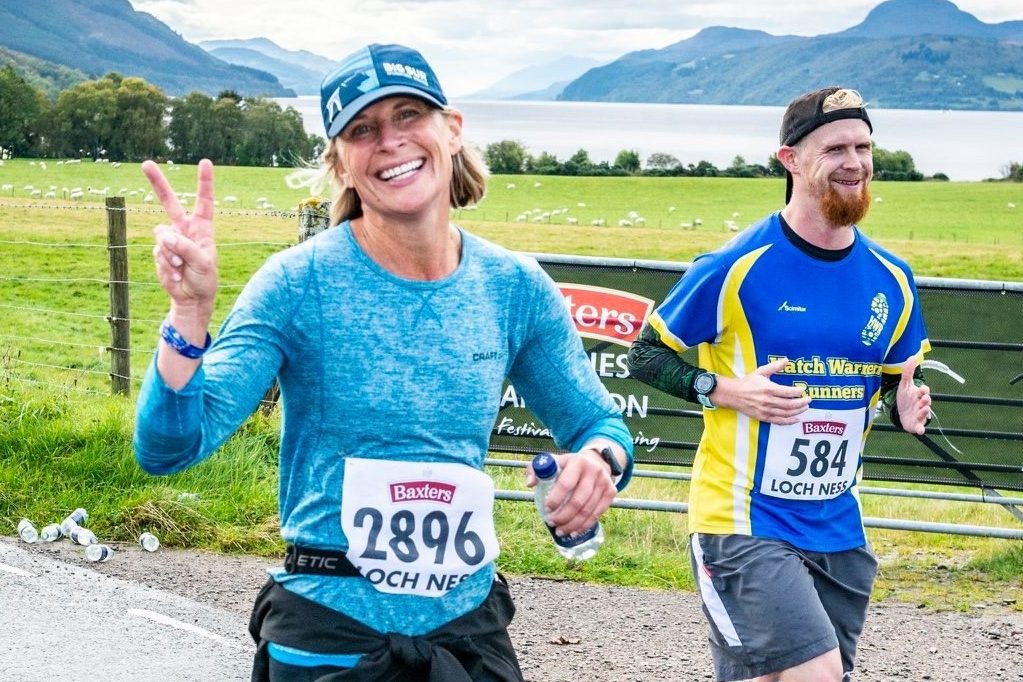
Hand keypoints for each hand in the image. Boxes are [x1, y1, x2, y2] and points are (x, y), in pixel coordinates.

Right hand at [142, 158, 217, 316]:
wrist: (191, 298)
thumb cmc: (204, 279)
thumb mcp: (203, 263)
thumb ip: (187, 248)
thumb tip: (166, 236)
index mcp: (202, 228)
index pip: (204, 201)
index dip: (204, 182)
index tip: (205, 162)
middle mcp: (184, 229)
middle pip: (169, 202)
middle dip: (157, 183)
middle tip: (145, 163)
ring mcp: (170, 239)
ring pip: (161, 234)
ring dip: (170, 252)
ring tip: (181, 267)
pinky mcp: (159, 251)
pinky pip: (157, 251)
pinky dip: (165, 264)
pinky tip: (175, 273)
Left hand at [526, 450, 616, 536]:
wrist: (595, 461)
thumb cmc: (568, 465)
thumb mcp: (553, 461)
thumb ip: (536, 469)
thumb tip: (530, 484)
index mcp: (577, 462)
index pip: (566, 484)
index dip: (555, 499)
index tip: (546, 509)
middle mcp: (594, 471)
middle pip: (578, 501)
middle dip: (563, 516)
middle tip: (551, 522)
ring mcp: (604, 482)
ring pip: (587, 510)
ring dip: (572, 524)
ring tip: (560, 530)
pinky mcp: (611, 492)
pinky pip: (597, 514)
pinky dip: (585, 525)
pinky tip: (574, 531)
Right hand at [721, 357, 809, 423]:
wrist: (733, 394)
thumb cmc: (748, 382)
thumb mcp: (760, 372)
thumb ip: (774, 366)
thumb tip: (787, 360)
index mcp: (768, 388)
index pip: (787, 392)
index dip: (798, 391)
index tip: (803, 390)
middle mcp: (768, 401)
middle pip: (789, 404)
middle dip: (801, 403)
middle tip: (809, 400)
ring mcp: (765, 410)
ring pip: (786, 413)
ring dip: (798, 411)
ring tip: (805, 408)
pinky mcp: (763, 417)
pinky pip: (778, 421)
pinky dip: (789, 421)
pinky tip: (796, 419)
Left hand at [897, 357, 931, 434]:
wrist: (900, 413)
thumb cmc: (905, 398)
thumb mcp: (904, 385)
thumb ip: (908, 371)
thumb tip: (912, 356)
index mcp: (920, 394)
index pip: (924, 391)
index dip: (924, 390)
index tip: (921, 389)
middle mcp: (922, 404)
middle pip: (926, 402)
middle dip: (925, 400)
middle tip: (923, 399)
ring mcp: (919, 415)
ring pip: (924, 413)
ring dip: (924, 411)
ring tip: (923, 409)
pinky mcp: (916, 424)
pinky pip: (920, 427)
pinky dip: (921, 429)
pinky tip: (921, 431)